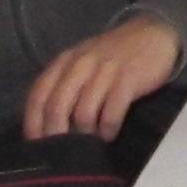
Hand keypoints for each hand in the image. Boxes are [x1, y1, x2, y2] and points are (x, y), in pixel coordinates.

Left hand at [23, 16, 180, 139]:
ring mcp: (105, 70)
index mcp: (64, 61)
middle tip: (62, 152)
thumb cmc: (113, 56)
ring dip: (85, 134)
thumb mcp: (82, 63)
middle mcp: (81, 63)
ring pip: (84, 112)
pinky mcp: (128, 79)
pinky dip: (107, 129)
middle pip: (57, 106)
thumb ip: (65, 86)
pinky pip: (111, 112)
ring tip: (90, 143)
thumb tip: (48, 125)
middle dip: (56, 134)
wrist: (153, 34)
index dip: (33, 123)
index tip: (36, 145)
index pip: (38, 95)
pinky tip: (109, 134)